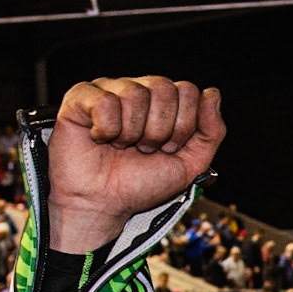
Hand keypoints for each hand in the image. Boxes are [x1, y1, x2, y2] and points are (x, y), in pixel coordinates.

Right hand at [47, 77, 223, 251]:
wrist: (104, 204)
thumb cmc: (141, 184)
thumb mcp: (190, 164)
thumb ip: (211, 132)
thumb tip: (212, 93)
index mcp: (164, 103)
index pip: (187, 91)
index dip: (182, 126)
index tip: (167, 149)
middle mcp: (138, 90)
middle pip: (164, 88)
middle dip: (159, 130)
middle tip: (143, 149)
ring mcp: (108, 90)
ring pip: (135, 93)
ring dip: (132, 133)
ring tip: (121, 147)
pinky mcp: (80, 97)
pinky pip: (104, 101)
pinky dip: (106, 129)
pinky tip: (100, 139)